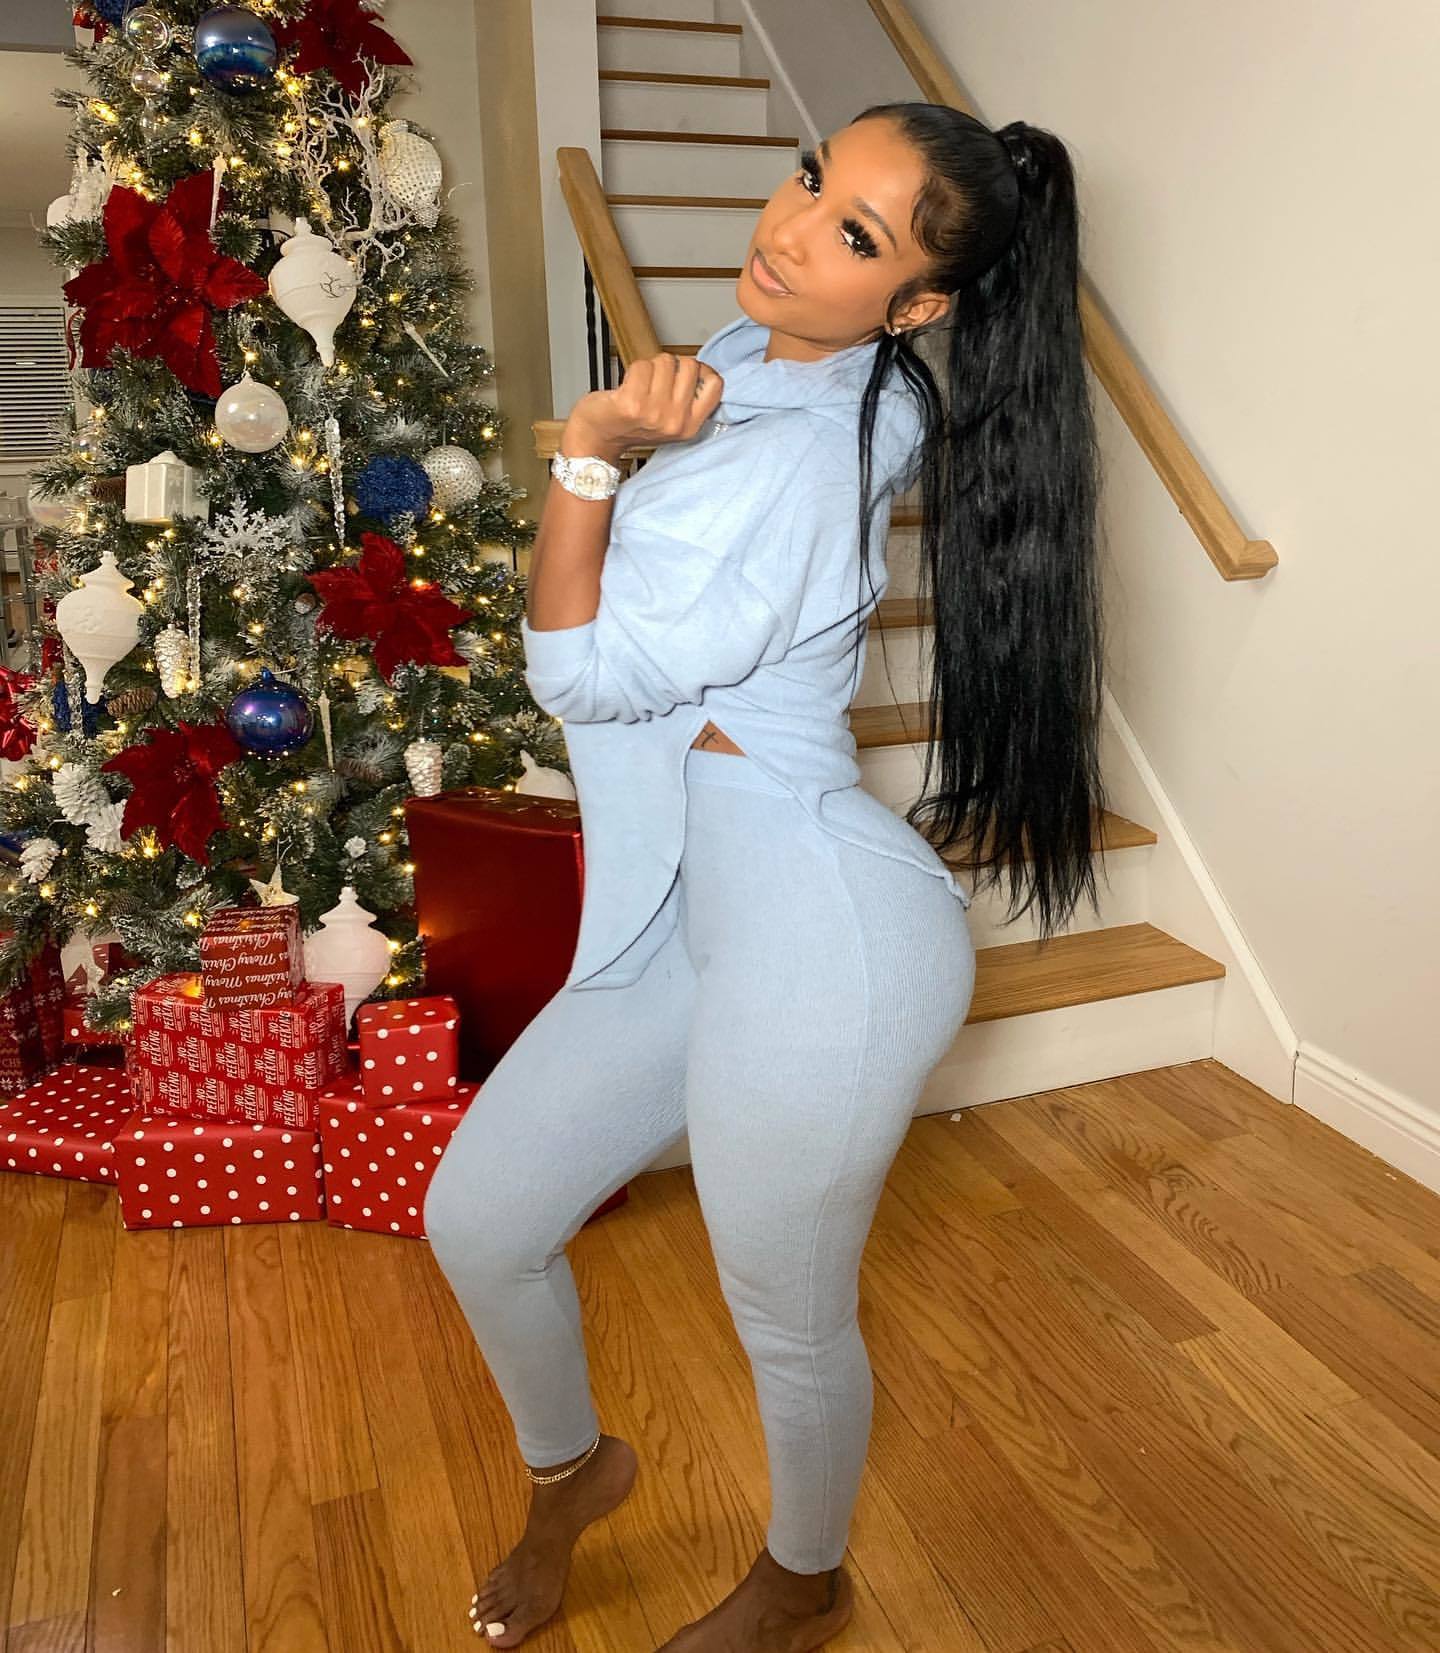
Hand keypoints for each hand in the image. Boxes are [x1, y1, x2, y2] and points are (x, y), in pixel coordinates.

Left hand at [563, 351, 724, 460]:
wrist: (598, 438)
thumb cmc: (632, 426)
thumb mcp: (671, 422)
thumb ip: (689, 400)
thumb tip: (701, 369)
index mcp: (689, 426)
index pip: (714, 384)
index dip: (701, 370)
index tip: (685, 373)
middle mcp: (675, 421)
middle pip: (690, 366)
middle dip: (672, 365)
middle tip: (657, 380)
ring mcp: (654, 413)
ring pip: (666, 362)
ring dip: (651, 366)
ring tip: (641, 384)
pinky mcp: (633, 403)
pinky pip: (642, 366)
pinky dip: (633, 369)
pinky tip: (628, 386)